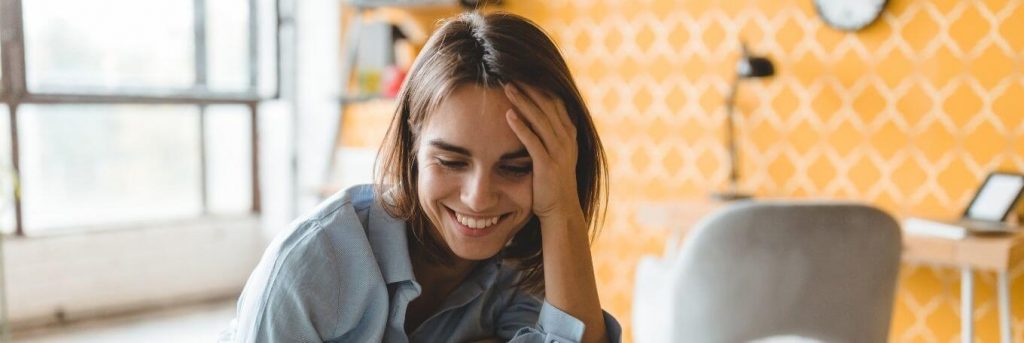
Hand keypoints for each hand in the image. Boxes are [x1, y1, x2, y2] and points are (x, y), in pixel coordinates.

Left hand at [503, 83, 580, 220]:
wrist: (561, 210)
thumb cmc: (553, 182)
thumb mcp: (557, 154)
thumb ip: (549, 135)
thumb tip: (535, 118)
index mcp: (569, 134)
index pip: (555, 102)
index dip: (540, 86)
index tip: (523, 73)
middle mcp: (566, 139)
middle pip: (548, 105)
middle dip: (529, 88)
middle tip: (511, 74)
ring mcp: (558, 151)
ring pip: (540, 119)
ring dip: (523, 101)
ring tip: (507, 88)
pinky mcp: (547, 164)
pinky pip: (532, 141)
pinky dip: (520, 126)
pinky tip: (508, 115)